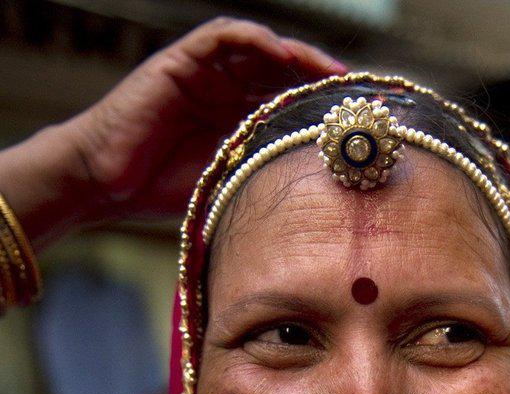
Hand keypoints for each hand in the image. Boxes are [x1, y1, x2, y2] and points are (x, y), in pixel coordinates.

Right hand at [67, 18, 343, 221]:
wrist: (109, 184)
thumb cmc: (165, 192)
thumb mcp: (230, 184)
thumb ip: (264, 174)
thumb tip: (320, 197)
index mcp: (240, 119)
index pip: (290, 100)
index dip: (323, 106)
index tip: (358, 121)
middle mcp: (227, 90)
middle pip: (284, 71)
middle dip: (320, 79)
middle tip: (354, 93)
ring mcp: (205, 73)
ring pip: (260, 50)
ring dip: (297, 55)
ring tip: (326, 72)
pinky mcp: (182, 61)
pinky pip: (223, 38)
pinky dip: (254, 40)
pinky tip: (281, 54)